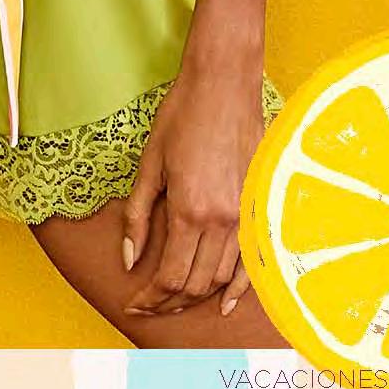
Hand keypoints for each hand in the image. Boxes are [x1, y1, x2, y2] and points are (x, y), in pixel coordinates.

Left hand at [120, 68, 263, 318]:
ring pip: (222, 277)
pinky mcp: (260, 207)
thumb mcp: (150, 163)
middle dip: (169, 302)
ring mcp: (245, 215)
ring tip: (174, 301)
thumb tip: (128, 259)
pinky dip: (240, 289)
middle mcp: (221, 221)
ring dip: (197, 296)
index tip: (133, 302)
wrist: (223, 83)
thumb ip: (138, 215)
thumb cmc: (181, 115)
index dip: (150, 297)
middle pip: (195, 284)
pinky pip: (253, 262)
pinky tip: (224, 304)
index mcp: (189, 211)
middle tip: (149, 304)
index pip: (170, 276)